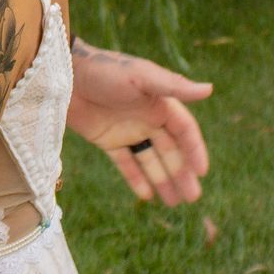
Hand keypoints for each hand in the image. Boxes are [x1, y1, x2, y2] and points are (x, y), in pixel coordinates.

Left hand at [68, 38, 211, 204]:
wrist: (64, 74)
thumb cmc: (105, 70)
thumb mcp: (140, 77)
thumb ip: (173, 86)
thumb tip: (209, 89)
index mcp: (159, 103)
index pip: (184, 131)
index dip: (194, 150)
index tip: (202, 172)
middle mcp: (147, 118)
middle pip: (170, 150)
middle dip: (182, 173)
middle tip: (193, 198)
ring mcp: (127, 131)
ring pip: (150, 160)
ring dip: (163, 180)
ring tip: (175, 203)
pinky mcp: (107, 140)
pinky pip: (125, 163)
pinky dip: (136, 179)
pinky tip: (146, 196)